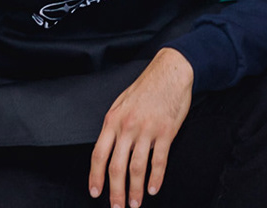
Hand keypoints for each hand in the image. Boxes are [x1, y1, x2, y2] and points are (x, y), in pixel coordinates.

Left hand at [90, 47, 192, 207]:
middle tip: (117, 207)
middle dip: (116, 191)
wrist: (171, 72)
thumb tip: (106, 148)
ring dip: (136, 190)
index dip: (95, 177)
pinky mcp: (166, 132)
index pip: (99, 154)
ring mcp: (147, 130)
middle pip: (117, 167)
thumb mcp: (121, 102)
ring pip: (137, 168)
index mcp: (113, 120)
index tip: (95, 192)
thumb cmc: (146, 87)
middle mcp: (128, 127)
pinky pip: (159, 161)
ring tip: (136, 203)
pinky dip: (156, 178)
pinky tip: (154, 188)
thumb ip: (113, 126)